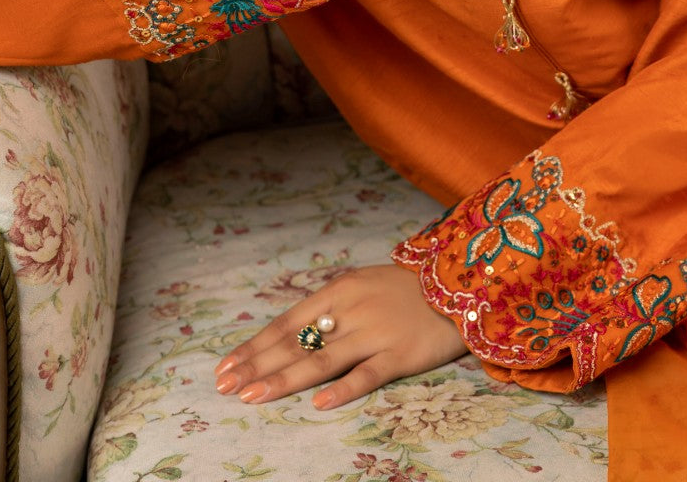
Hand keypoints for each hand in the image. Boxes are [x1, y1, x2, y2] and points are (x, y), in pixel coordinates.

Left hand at [213, 263, 465, 409]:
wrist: (460, 284)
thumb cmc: (405, 290)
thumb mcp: (361, 287)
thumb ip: (330, 312)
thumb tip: (289, 339)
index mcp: (338, 291)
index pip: (286, 323)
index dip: (254, 346)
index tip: (226, 366)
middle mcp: (351, 310)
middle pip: (296, 342)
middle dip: (257, 365)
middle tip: (226, 386)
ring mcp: (375, 333)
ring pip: (322, 360)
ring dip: (284, 379)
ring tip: (253, 396)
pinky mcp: (401, 354)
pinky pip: (368, 374)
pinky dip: (343, 389)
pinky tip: (318, 403)